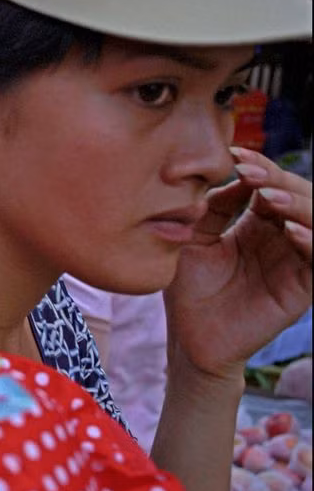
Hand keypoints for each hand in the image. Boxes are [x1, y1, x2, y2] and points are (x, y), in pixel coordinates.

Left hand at [164, 146, 311, 381]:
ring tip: (270, 197)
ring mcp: (294, 263)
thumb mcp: (195, 237)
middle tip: (251, 172)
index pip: (271, 185)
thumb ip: (214, 207)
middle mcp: (281, 239)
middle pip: (297, 197)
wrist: (189, 337)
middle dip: (278, 179)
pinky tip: (292, 231)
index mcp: (257, 224)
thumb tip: (235, 172)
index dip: (259, 167)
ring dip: (297, 205)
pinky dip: (310, 242)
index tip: (234, 153)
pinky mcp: (301, 290)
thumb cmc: (188, 288)